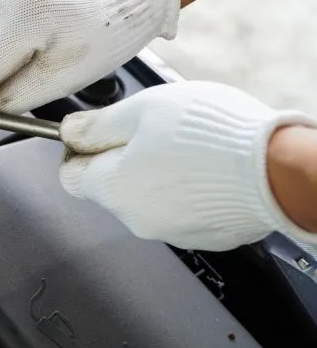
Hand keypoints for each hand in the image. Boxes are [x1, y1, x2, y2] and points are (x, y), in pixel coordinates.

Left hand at [59, 81, 316, 250]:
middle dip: (123, 158)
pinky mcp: (204, 236)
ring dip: (157, 173)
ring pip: (147, 198)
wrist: (279, 169)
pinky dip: (187, 189)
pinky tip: (209, 167)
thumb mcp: (142, 110)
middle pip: (111, 186)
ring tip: (188, 145)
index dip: (79, 150)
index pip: (70, 177)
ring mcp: (172, 232)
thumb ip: (98, 124)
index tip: (98, 132)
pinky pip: (181, 209)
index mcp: (113, 188)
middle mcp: (136, 219)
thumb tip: (69, 132)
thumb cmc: (210, 135)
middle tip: (153, 129)